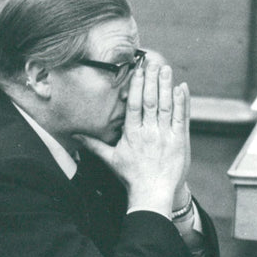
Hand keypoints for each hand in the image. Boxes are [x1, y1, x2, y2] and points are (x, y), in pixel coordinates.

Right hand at [76, 60, 190, 216]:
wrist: (153, 194)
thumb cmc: (132, 177)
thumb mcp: (110, 159)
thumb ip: (93, 145)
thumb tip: (74, 136)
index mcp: (132, 134)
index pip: (134, 105)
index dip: (136, 85)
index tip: (138, 70)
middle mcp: (148, 133)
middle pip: (150, 101)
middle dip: (152, 80)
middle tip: (153, 62)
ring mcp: (165, 136)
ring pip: (166, 106)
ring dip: (166, 86)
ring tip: (166, 69)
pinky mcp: (180, 141)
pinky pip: (181, 118)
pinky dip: (182, 102)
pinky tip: (181, 88)